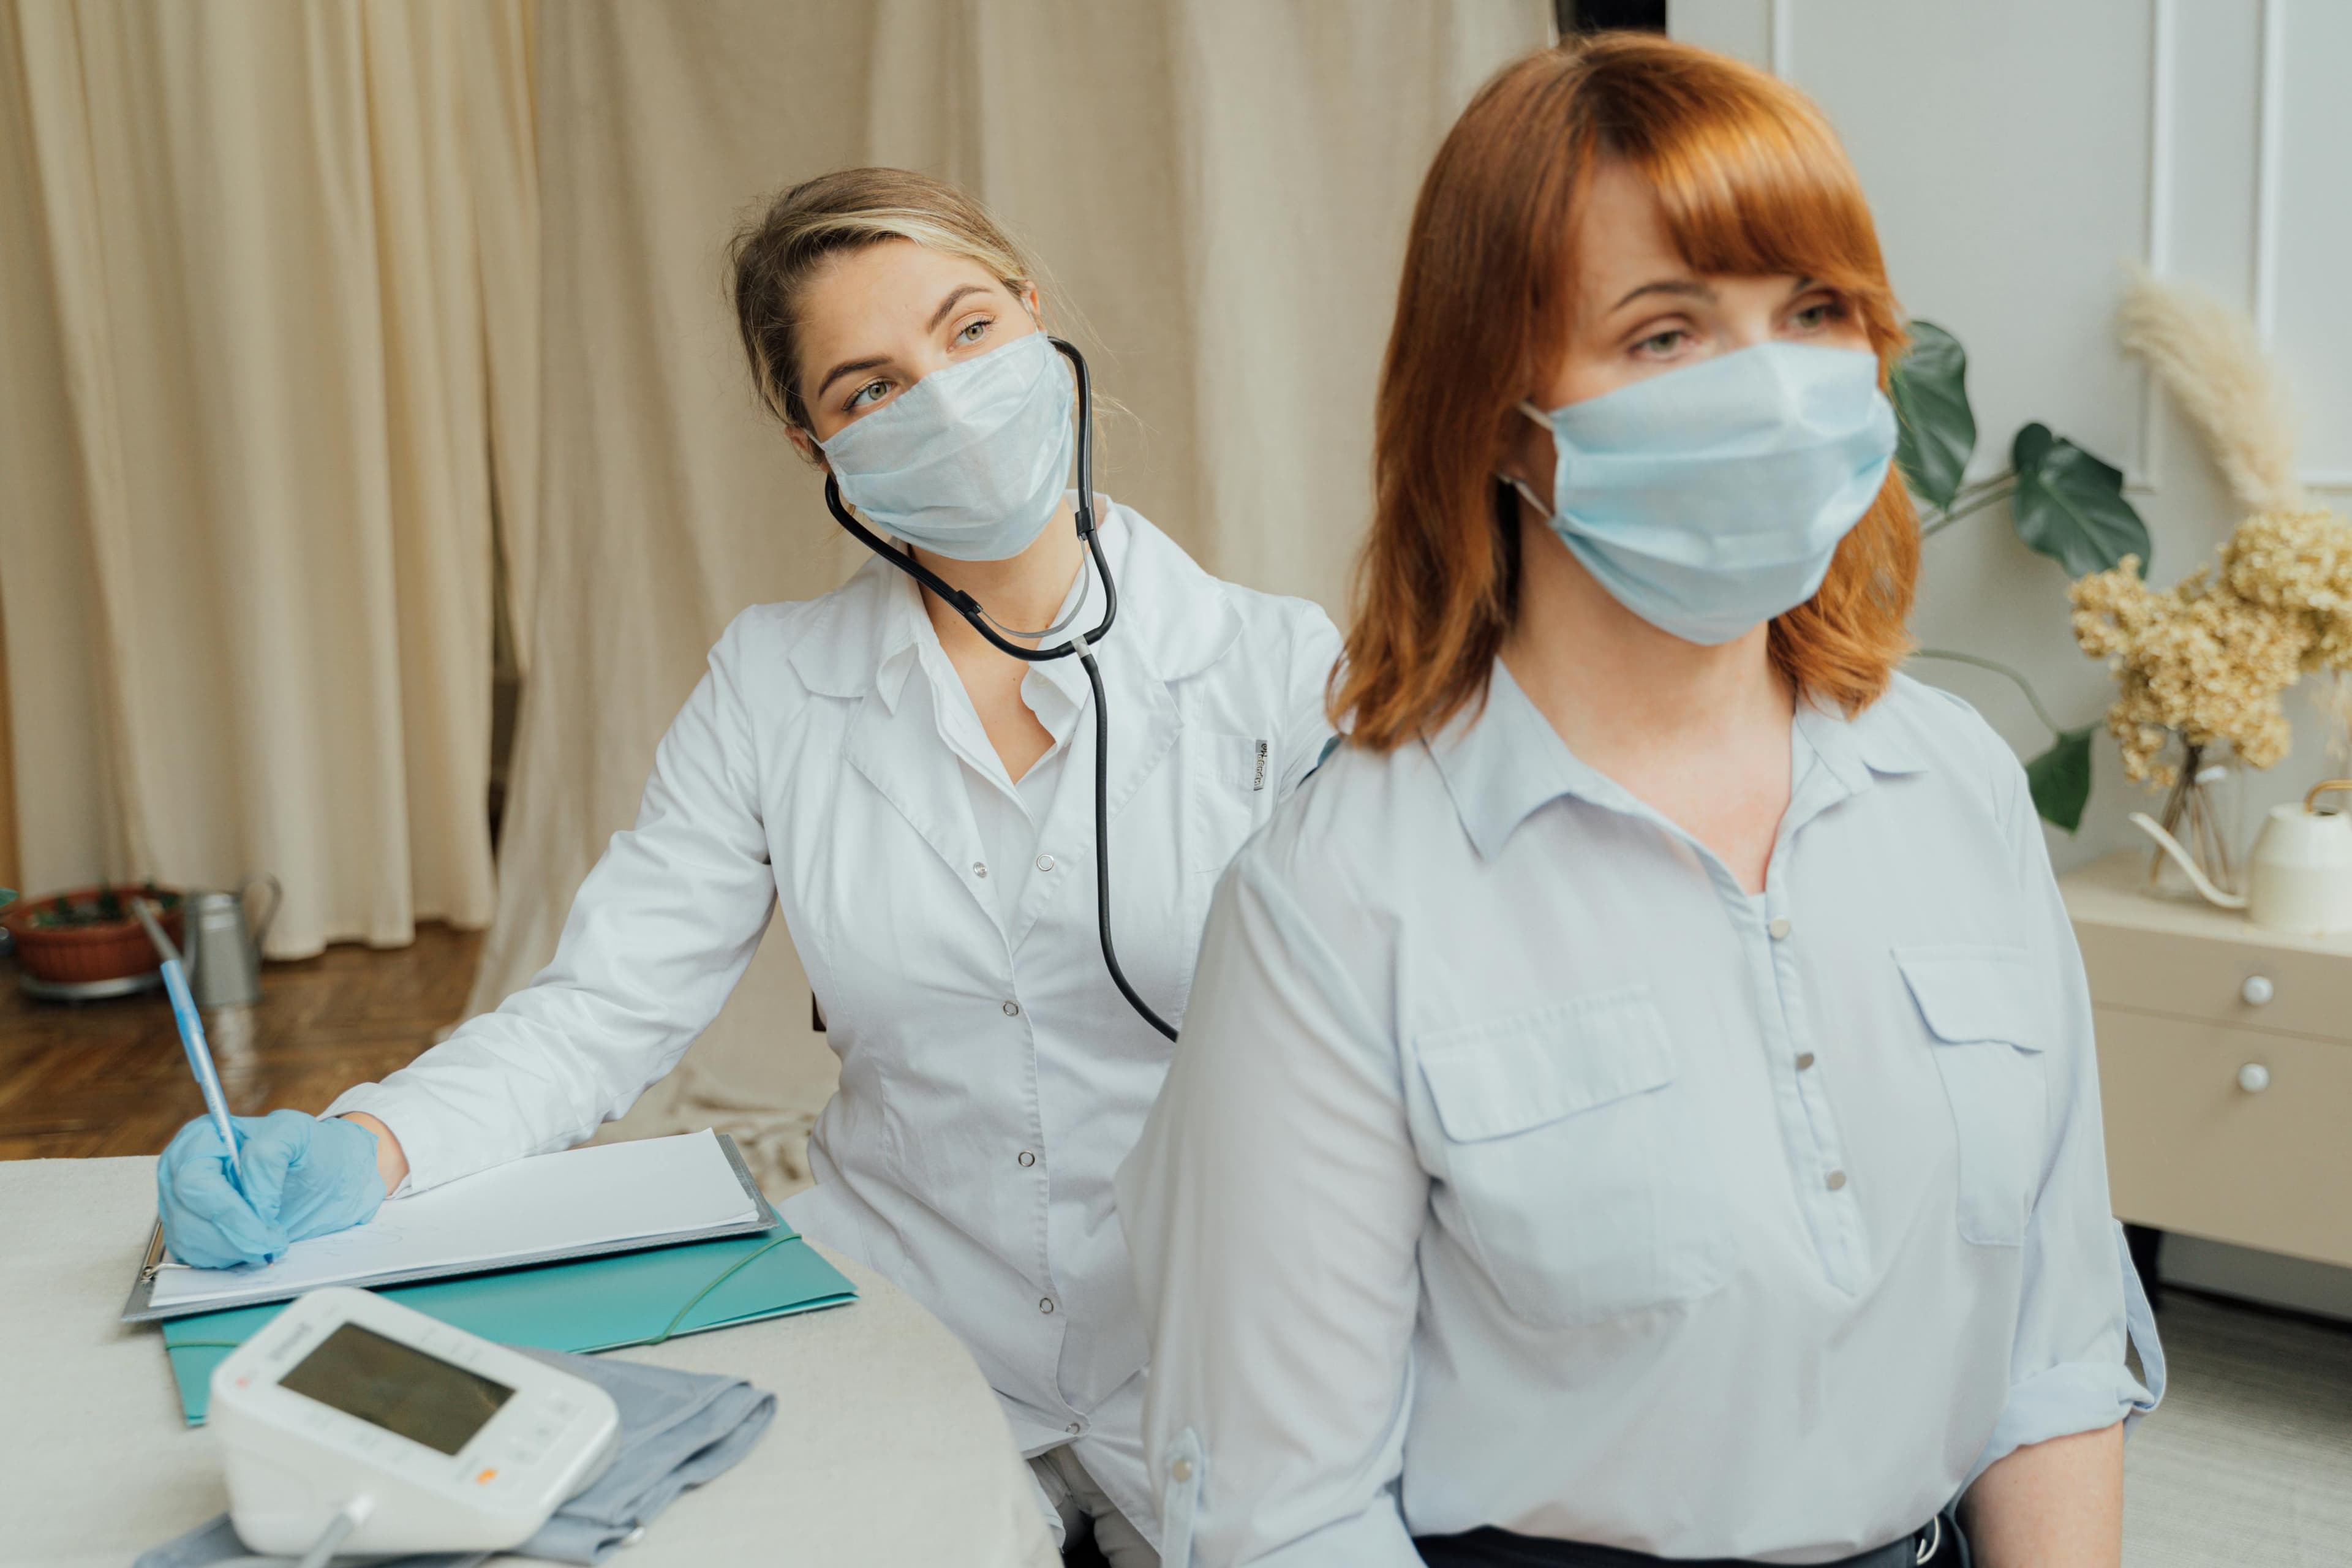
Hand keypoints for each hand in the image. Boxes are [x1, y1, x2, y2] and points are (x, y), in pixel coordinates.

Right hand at [156, 1110, 387, 1268]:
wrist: (324, 1175)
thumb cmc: (308, 1149)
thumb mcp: (297, 1135)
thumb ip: (269, 1154)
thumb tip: (251, 1195)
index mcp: (200, 1138)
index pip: (194, 1181)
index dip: (228, 1208)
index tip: (268, 1219)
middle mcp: (181, 1170)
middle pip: (188, 1215)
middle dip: (235, 1235)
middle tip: (274, 1241)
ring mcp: (182, 1202)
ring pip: (190, 1240)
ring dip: (234, 1249)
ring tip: (270, 1240)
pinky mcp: (190, 1230)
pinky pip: (195, 1255)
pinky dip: (228, 1257)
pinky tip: (254, 1245)